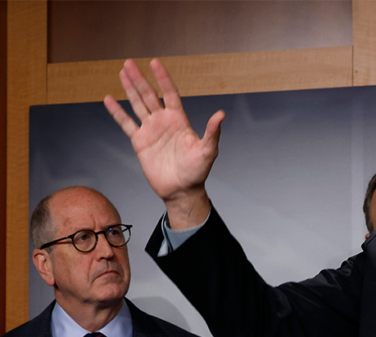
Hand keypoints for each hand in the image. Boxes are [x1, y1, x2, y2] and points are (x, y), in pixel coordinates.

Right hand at [103, 58, 219, 228]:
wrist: (181, 190)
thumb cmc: (197, 171)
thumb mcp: (208, 151)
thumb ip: (212, 132)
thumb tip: (221, 114)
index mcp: (179, 120)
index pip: (169, 93)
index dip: (162, 78)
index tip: (155, 62)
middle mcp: (164, 122)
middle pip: (149, 95)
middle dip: (140, 79)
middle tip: (129, 63)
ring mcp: (151, 130)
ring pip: (137, 104)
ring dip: (129, 89)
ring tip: (122, 72)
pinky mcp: (139, 142)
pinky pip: (126, 123)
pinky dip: (117, 112)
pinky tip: (110, 99)